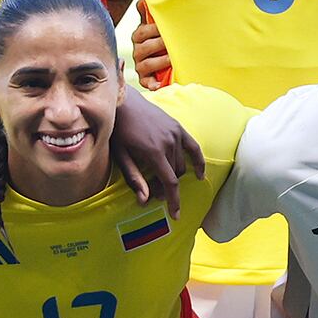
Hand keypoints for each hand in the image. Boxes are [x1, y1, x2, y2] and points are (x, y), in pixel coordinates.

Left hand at [111, 84, 203, 203]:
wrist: (123, 102)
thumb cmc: (118, 130)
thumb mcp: (121, 156)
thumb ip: (134, 178)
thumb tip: (144, 201)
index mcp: (154, 151)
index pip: (170, 182)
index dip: (174, 201)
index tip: (175, 215)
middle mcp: (168, 143)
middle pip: (175, 174)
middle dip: (166, 188)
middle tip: (152, 192)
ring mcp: (175, 134)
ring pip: (181, 164)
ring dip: (174, 176)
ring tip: (159, 181)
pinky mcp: (177, 127)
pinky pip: (193, 147)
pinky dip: (198, 161)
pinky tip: (199, 174)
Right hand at [128, 1, 174, 89]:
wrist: (165, 62)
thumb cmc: (161, 38)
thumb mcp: (156, 25)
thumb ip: (150, 13)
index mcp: (139, 36)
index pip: (142, 31)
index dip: (153, 29)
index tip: (166, 28)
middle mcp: (138, 51)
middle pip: (143, 47)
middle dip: (159, 44)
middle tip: (172, 42)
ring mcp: (141, 65)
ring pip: (145, 64)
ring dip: (159, 62)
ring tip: (173, 60)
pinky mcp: (145, 79)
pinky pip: (146, 83)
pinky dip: (152, 84)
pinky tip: (160, 85)